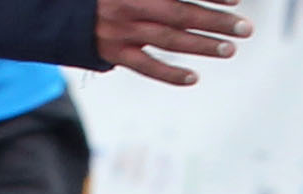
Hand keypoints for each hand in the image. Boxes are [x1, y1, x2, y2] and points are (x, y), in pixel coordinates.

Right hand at [95, 0, 246, 84]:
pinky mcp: (114, 52)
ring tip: (229, 49)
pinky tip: (193, 78)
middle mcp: (131, 6)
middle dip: (216, 21)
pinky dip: (170, 74)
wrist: (57, 10)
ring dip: (202, 46)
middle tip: (244, 28)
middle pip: (182, 14)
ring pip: (169, 41)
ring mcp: (123, 31)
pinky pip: (146, 66)